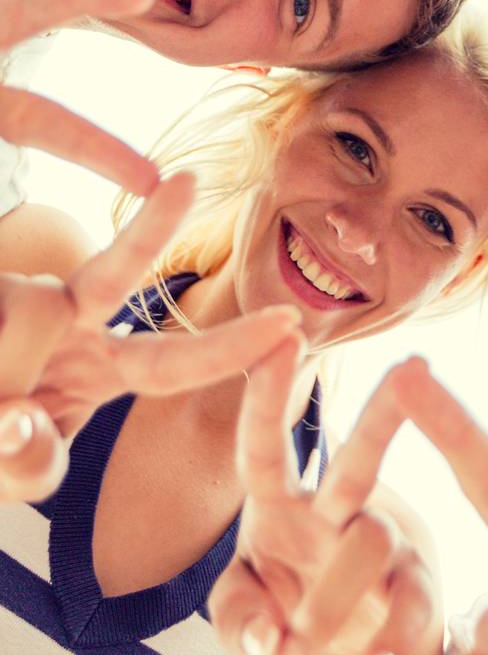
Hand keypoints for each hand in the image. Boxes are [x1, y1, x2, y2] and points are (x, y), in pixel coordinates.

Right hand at [0, 174, 300, 502]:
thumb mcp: (13, 472)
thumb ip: (29, 467)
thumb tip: (21, 425)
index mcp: (101, 365)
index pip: (174, 362)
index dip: (231, 348)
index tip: (291, 324)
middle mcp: (69, 318)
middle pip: (118, 270)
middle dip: (154, 227)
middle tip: (188, 182)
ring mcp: (21, 297)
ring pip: (22, 308)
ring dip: (2, 372)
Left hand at [210, 339, 432, 654]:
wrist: (343, 637)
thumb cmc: (284, 592)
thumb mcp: (243, 604)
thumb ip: (239, 617)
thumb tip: (268, 647)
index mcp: (281, 499)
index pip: (266, 443)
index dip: (270, 393)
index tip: (283, 336)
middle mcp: (338, 508)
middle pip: (359, 459)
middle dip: (382, 415)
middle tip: (411, 370)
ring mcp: (381, 542)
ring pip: (369, 547)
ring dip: (328, 602)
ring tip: (294, 651)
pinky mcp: (414, 585)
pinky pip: (412, 608)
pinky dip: (392, 644)